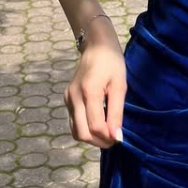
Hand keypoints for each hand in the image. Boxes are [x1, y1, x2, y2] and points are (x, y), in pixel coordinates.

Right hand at [65, 20, 125, 149]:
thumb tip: (116, 137)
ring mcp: (67, 98)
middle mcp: (74, 97)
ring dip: (91, 138)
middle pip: (82, 133)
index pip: (95, 126)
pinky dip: (85, 129)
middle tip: (113, 139)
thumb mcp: (120, 86)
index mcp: (89, 92)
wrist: (96, 45)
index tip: (120, 139)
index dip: (108, 137)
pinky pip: (74, 122)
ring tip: (106, 134)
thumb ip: (116, 112)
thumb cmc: (112, 62)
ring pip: (75, 131)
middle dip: (99, 142)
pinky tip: (97, 124)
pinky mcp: (66, 98)